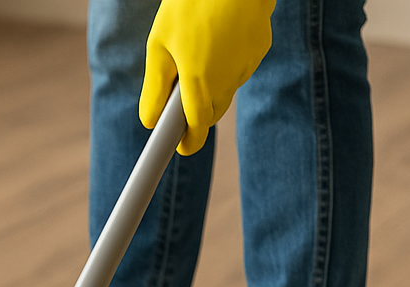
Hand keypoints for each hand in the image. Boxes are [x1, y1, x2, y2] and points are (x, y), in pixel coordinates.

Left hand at [141, 0, 275, 154]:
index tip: (182, 148)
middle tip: (179, 98)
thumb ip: (155, 88)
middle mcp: (227, 80)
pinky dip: (226, 65)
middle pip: (212, 113)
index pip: (197, 128)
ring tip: (196, 53)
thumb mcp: (160, 45)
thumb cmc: (190, 6)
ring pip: (226, 90)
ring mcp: (247, 65)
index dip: (189, 142)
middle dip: (196, 113)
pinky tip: (217, 41)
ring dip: (211, 85)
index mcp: (199, 82)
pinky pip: (239, 69)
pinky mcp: (260, 50)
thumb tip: (150, 121)